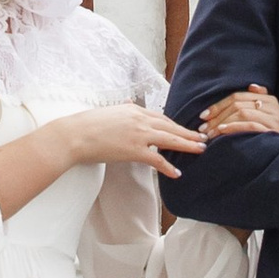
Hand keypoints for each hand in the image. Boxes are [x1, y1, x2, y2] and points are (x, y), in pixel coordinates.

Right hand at [56, 102, 207, 175]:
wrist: (75, 134)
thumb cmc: (88, 125)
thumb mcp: (110, 111)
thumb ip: (124, 110)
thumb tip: (131, 104)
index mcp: (134, 110)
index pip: (161, 117)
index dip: (176, 125)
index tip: (186, 129)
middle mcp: (140, 119)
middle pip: (171, 126)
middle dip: (189, 133)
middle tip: (203, 137)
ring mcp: (139, 134)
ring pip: (170, 140)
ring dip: (187, 145)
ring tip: (200, 149)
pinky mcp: (134, 150)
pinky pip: (156, 159)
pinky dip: (168, 166)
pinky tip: (176, 173)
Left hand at [199, 87, 278, 137]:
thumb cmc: (267, 136)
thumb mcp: (263, 117)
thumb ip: (257, 101)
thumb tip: (252, 86)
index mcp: (270, 100)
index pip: (238, 97)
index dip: (219, 105)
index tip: (204, 115)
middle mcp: (274, 107)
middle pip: (238, 104)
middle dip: (218, 116)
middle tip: (203, 127)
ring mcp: (275, 119)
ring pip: (242, 113)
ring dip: (222, 122)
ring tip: (210, 133)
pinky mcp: (272, 130)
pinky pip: (250, 125)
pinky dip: (233, 127)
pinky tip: (222, 131)